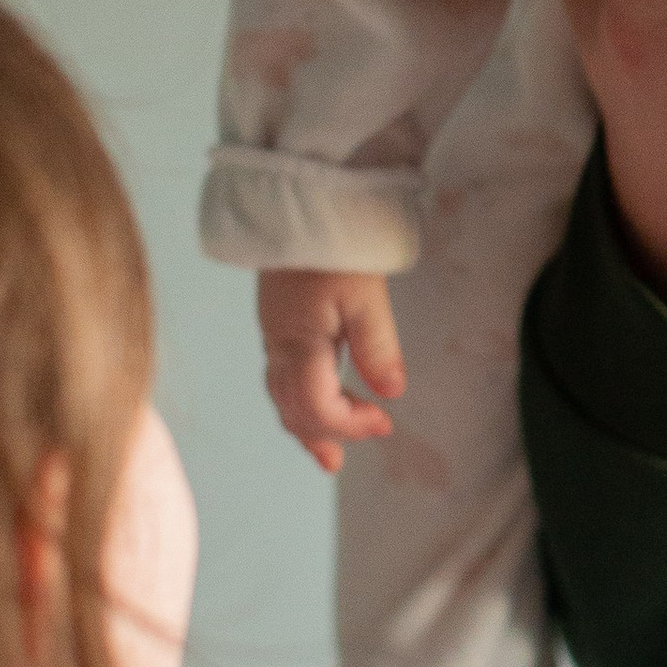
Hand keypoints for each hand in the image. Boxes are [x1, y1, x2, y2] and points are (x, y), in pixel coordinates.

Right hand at [258, 267, 405, 470]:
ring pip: (282, 395)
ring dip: (306, 424)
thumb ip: (378, 347)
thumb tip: (393, 393)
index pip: (317, 404)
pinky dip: (299, 400)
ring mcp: (274, 334)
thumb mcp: (366, 296)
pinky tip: (316, 401)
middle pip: (292, 407)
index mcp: (299, 342)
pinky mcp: (278, 323)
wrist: (300, 204)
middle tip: (342, 461)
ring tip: (327, 450)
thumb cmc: (334, 247)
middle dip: (321, 435)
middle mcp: (279, 345)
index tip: (385, 423)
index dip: (350, 423)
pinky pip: (281, 377)